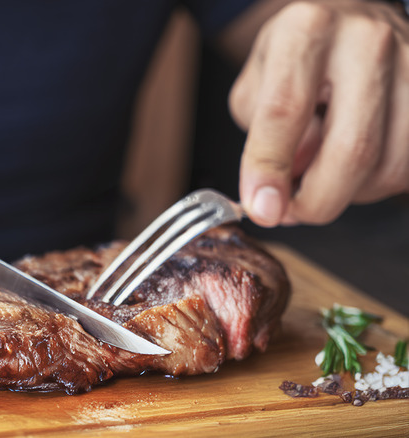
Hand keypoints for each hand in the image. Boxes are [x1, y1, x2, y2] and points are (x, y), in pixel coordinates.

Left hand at [229, 0, 408, 226]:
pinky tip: (354, 167)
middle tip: (291, 212)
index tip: (261, 208)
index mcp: (307, 31)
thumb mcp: (256, 85)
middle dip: (317, 200)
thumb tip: (278, 194)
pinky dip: (375, 184)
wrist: (350, 22)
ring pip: (388, 166)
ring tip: (322, 176)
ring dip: (348, 192)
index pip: (285, 112)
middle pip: (352, 148)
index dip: (269, 168)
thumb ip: (261, 139)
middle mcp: (366, 41)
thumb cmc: (297, 59)